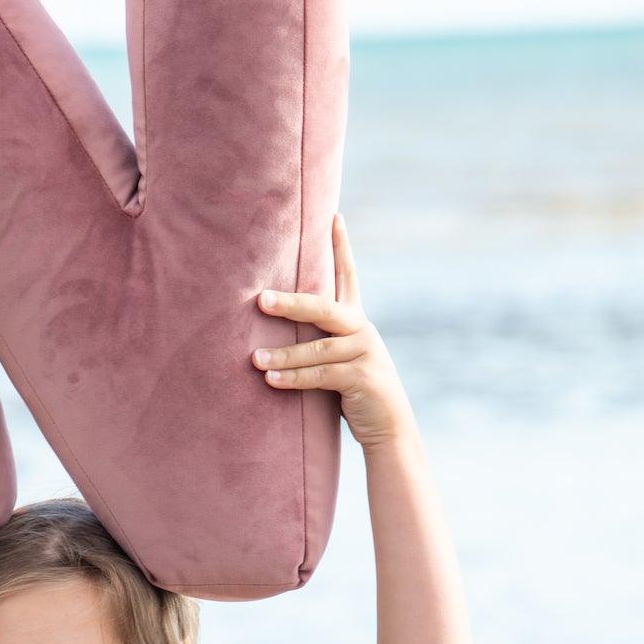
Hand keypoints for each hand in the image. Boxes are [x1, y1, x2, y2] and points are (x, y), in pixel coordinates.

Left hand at [250, 214, 412, 448]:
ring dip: (283, 355)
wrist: (389, 427)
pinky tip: (271, 379)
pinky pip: (321, 375)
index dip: (342, 247)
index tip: (334, 216)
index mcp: (355, 321)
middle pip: (324, 308)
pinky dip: (294, 378)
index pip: (348, 276)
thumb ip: (317, 342)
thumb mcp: (337, 360)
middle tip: (261, 299)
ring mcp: (365, 352)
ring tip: (254, 359)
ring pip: (317, 348)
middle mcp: (362, 330)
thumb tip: (271, 333)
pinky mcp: (363, 377)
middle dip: (291, 303)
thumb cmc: (354, 392)